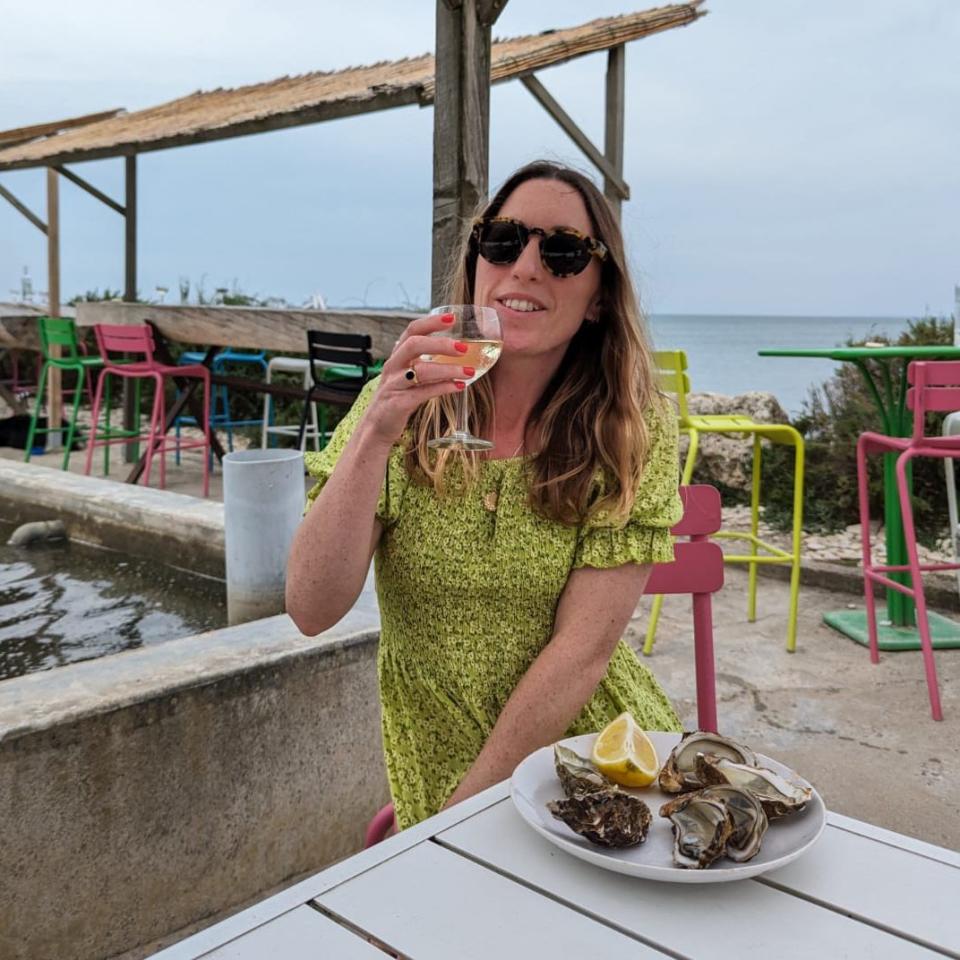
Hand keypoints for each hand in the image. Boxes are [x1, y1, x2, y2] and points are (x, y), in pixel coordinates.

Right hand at [362, 312, 472, 444]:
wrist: (375, 428)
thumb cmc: (397, 399)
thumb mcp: (407, 377)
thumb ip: (424, 364)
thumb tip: (455, 352)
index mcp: (397, 357)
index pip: (412, 331)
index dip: (431, 322)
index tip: (452, 318)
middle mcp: (393, 367)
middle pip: (414, 344)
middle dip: (441, 344)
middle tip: (464, 347)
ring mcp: (394, 385)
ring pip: (421, 370)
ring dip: (448, 369)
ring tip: (469, 371)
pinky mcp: (398, 404)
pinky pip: (423, 392)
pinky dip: (443, 388)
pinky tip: (459, 386)